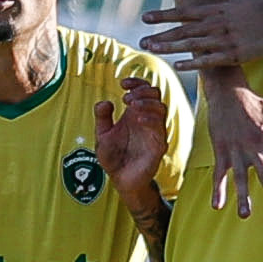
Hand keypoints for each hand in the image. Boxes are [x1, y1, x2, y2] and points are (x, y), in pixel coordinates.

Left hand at [94, 73, 171, 200]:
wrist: (120, 179)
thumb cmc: (113, 157)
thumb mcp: (102, 135)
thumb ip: (102, 118)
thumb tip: (104, 102)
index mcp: (134, 114)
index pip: (143, 90)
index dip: (136, 82)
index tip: (123, 83)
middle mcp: (146, 120)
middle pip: (155, 95)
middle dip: (142, 91)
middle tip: (127, 97)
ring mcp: (154, 131)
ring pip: (160, 108)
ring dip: (146, 103)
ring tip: (131, 104)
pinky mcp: (158, 145)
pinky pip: (160, 129)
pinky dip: (150, 120)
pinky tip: (138, 119)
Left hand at [145, 0, 262, 73]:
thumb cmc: (262, 8)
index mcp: (216, 10)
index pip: (184, 13)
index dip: (163, 15)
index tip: (145, 17)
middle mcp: (217, 24)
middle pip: (183, 30)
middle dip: (161, 35)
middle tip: (140, 41)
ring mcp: (225, 40)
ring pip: (193, 44)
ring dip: (171, 48)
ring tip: (152, 50)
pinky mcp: (235, 54)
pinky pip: (210, 60)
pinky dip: (194, 62)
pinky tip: (178, 65)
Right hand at [203, 78, 262, 218]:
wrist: (228, 93)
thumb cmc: (257, 105)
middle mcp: (255, 147)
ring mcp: (237, 150)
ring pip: (240, 178)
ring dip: (243, 197)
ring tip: (245, 215)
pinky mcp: (221, 151)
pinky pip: (219, 174)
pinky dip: (218, 189)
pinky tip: (217, 205)